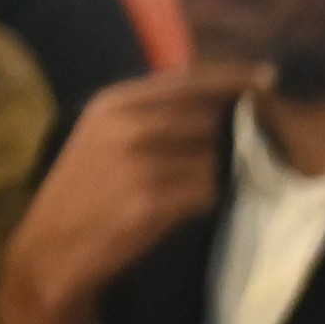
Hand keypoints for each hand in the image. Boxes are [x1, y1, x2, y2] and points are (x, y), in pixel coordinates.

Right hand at [0, 65, 257, 323]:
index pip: (187, 80)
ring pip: (212, 159)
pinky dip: (202, 203)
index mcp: (114, 102)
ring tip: (172, 191)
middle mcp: (127, 125)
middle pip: (207, 118)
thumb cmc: (89, 190)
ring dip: (207, 176)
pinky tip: (172, 211)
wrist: (55, 246)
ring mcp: (140, 162)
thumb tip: (218, 98)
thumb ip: (153, 112)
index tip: (269, 77)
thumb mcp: (106, 135)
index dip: (232, 78)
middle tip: (202, 161)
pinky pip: (207, 193)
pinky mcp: (153, 200)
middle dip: (219, 139)